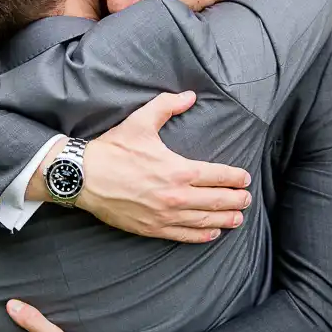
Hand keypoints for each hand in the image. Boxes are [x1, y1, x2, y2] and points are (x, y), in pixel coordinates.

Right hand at [78, 91, 251, 242]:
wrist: (83, 177)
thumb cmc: (113, 149)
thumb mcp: (141, 121)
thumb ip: (167, 106)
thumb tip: (189, 96)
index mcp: (178, 170)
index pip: (217, 176)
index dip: (235, 178)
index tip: (245, 178)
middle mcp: (176, 196)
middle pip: (216, 201)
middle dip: (236, 200)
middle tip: (247, 199)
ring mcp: (165, 215)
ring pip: (204, 221)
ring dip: (225, 220)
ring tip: (238, 218)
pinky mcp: (152, 228)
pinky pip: (184, 235)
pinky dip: (202, 235)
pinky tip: (212, 233)